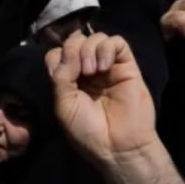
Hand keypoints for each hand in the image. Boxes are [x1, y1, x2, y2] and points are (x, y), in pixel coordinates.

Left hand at [46, 32, 156, 165]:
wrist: (118, 146)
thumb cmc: (88, 130)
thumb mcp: (64, 104)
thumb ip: (62, 76)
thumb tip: (69, 50)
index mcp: (69, 80)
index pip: (58, 53)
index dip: (58, 57)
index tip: (61, 76)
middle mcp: (87, 71)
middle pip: (75, 41)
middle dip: (73, 50)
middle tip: (80, 73)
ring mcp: (107, 67)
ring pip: (95, 38)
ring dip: (89, 49)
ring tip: (92, 71)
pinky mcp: (127, 66)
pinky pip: (117, 42)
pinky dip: (107, 48)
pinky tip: (104, 66)